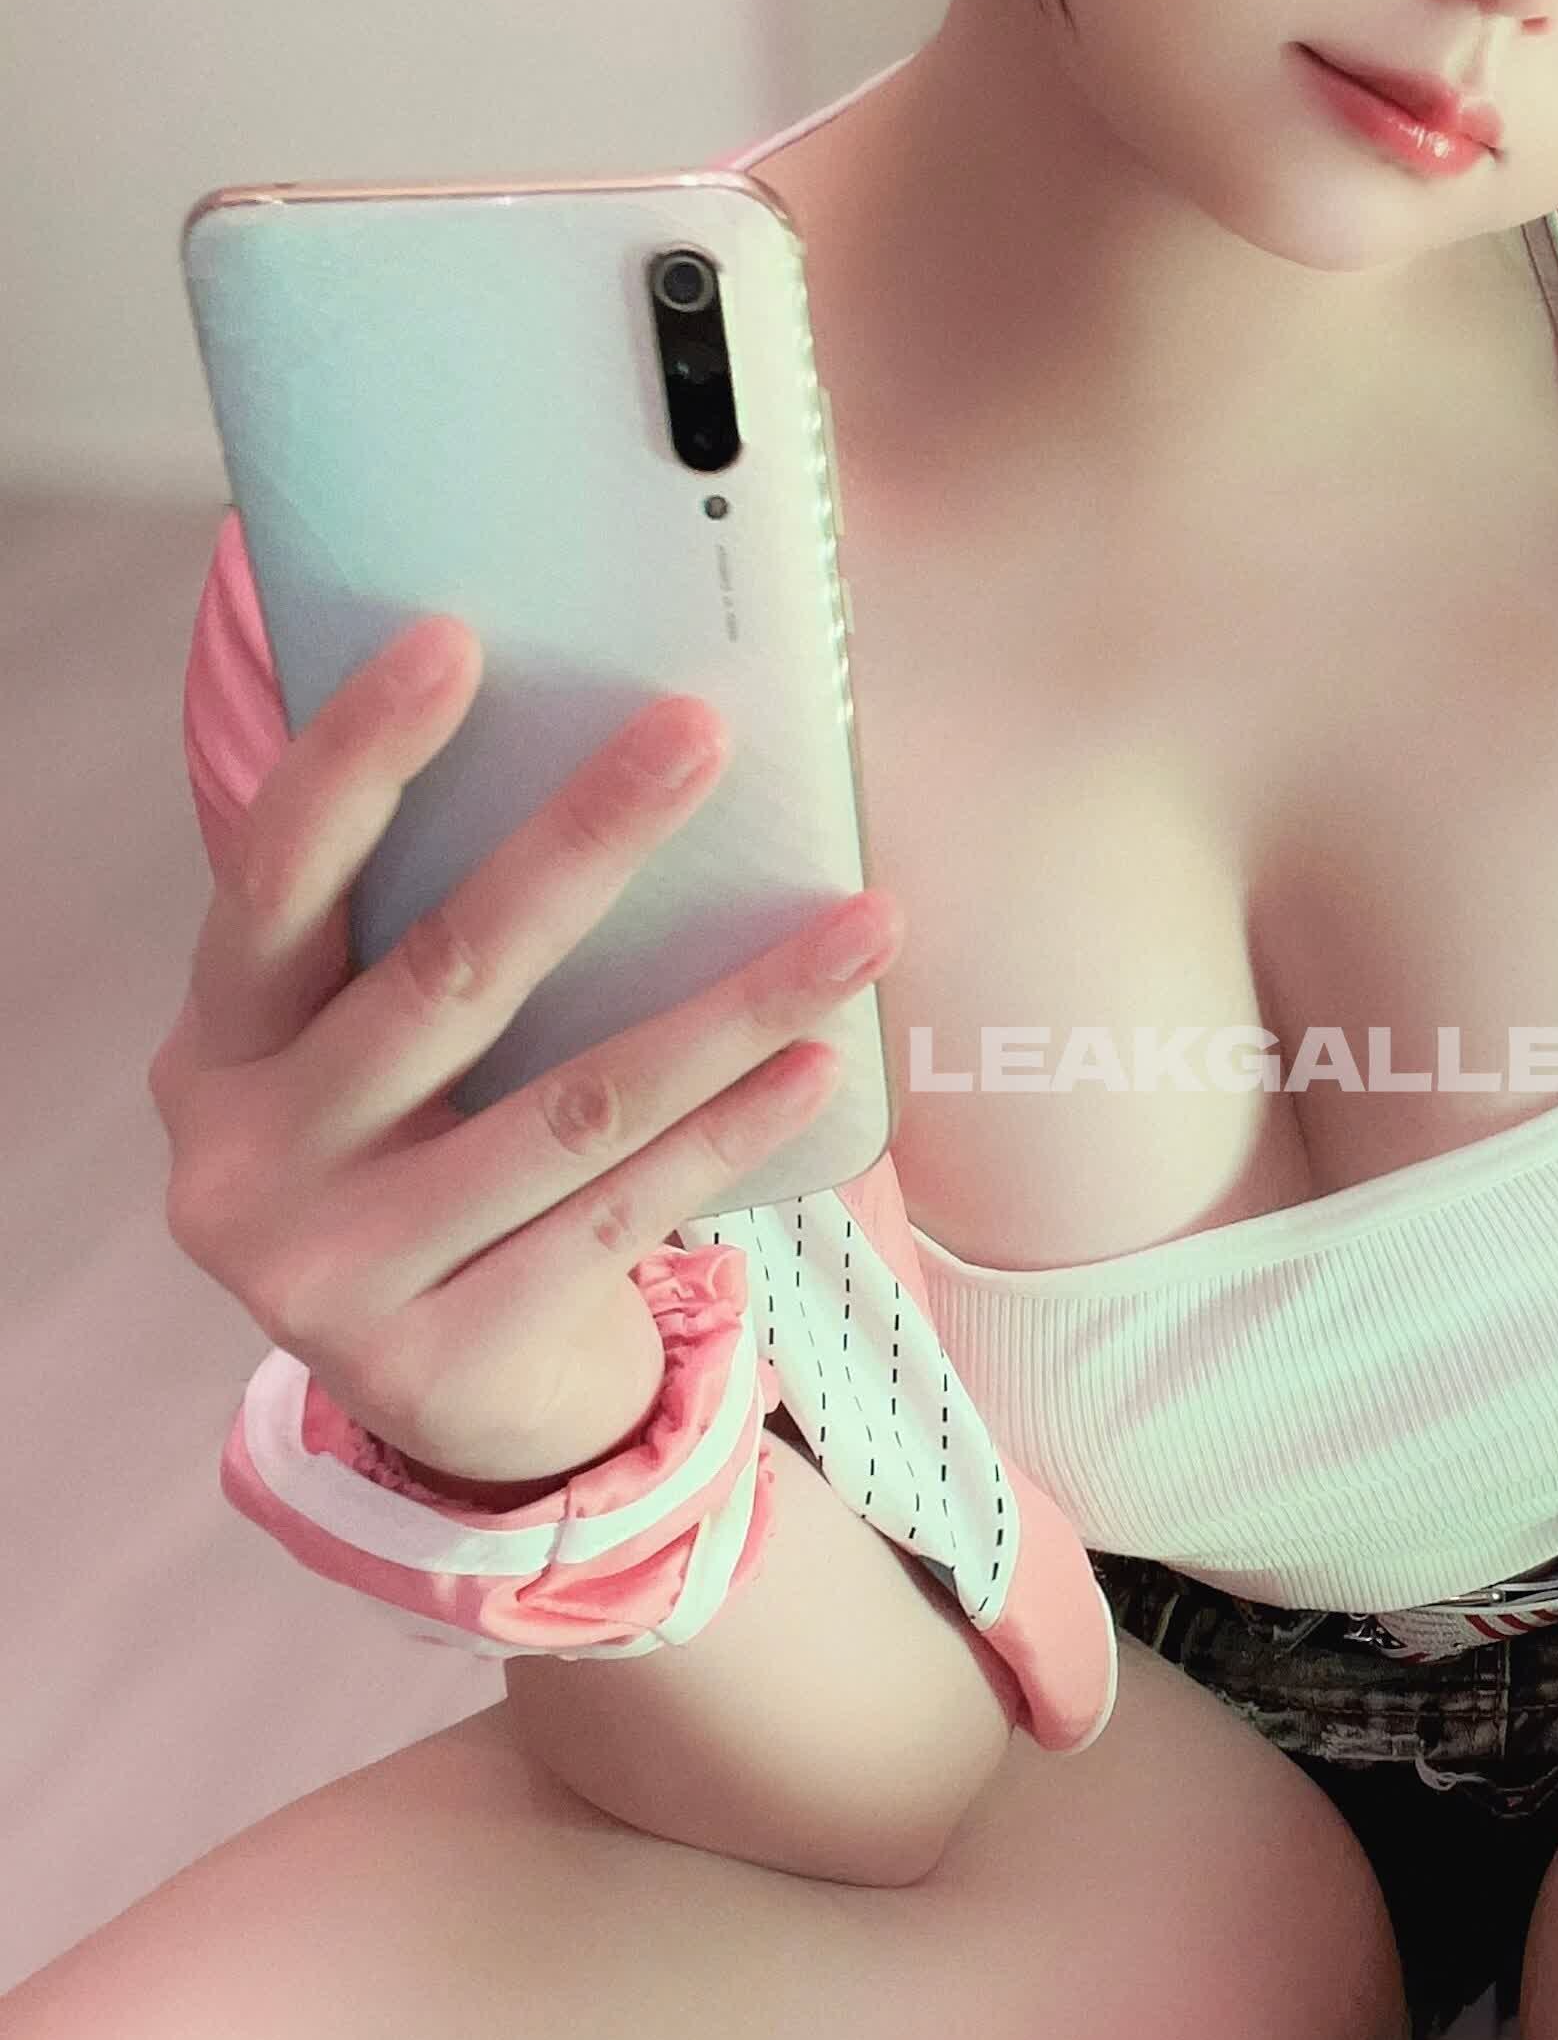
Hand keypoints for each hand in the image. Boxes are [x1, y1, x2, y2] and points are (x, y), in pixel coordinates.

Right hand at [150, 612, 904, 1495]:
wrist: (448, 1399)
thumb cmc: (428, 1163)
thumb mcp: (371, 1062)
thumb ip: (414, 942)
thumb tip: (593, 746)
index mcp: (214, 1050)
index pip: (273, 877)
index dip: (356, 759)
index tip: (456, 640)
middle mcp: (245, 1160)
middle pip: (445, 974)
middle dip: (584, 841)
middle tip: (701, 734)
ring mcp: (334, 1273)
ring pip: (576, 1105)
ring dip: (734, 1002)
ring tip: (861, 920)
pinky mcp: (443, 1360)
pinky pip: (623, 1213)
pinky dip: (730, 1132)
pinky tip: (818, 1062)